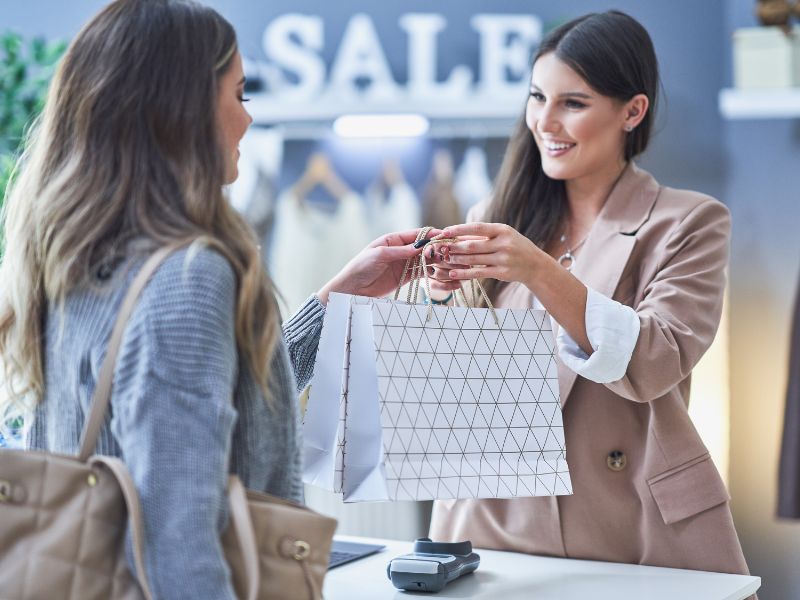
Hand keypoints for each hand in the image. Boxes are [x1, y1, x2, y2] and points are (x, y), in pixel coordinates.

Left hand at [317, 229, 461, 303]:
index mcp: (393, 239)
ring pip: (425, 260)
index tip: (444, 236)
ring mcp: (404, 264)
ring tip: (451, 263)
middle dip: (437, 249)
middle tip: (450, 252)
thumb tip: (419, 246)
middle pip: (423, 247)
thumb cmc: (360, 267)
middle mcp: (400, 250)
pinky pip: (422, 274)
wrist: (351, 289)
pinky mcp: (405, 277)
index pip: (415, 234)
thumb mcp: (379, 255)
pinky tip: (444, 275)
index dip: (430, 235)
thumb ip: (400, 251)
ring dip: (438, 261)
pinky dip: (433, 274)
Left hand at [438, 222, 545, 286]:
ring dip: (457, 259)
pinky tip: (453, 273)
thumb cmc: (515, 247)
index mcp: (503, 230)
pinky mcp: (502, 273)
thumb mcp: (503, 236)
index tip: (445, 231)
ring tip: (445, 259)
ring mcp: (504, 258)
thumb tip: (457, 235)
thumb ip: (483, 236)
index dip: (459, 229)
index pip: (477, 227)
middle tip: (441, 248)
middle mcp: (504, 243)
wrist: (535, 265)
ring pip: (473, 259)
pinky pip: (478, 273)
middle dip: (454, 247)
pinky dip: (464, 273)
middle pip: (472, 245)